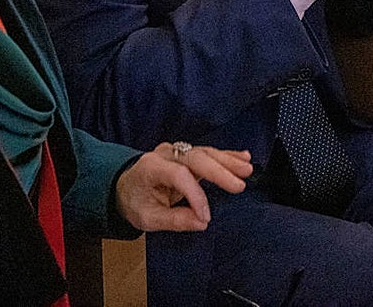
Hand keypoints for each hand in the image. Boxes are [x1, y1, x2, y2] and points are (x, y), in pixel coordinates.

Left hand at [115, 143, 251, 230]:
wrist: (126, 187)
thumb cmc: (135, 202)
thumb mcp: (148, 218)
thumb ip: (175, 220)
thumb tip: (201, 222)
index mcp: (151, 167)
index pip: (179, 175)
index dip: (196, 195)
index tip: (206, 216)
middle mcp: (165, 154)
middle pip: (195, 157)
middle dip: (219, 171)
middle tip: (239, 185)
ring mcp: (176, 151)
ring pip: (205, 152)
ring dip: (228, 161)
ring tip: (247, 169)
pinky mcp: (186, 154)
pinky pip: (208, 152)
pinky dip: (226, 155)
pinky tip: (243, 156)